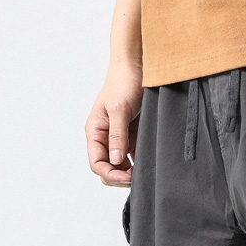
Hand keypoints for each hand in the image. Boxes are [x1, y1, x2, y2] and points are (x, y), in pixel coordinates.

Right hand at [85, 62, 143, 186]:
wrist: (138, 66)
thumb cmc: (124, 82)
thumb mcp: (120, 109)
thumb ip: (117, 135)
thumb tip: (115, 160)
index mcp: (95, 131)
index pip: (97, 163)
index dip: (110, 174)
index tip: (127, 177)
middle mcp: (105, 137)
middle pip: (108, 168)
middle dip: (120, 177)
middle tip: (138, 179)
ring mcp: (119, 137)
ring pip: (122, 165)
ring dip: (131, 172)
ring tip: (146, 173)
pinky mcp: (133, 135)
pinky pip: (135, 156)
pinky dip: (140, 163)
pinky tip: (149, 165)